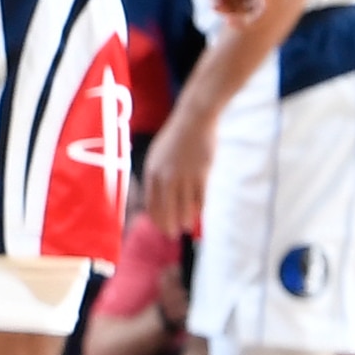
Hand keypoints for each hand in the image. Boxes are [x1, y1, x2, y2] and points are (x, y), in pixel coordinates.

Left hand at [137, 99, 217, 237]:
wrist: (193, 120)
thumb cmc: (175, 139)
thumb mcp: (157, 155)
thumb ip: (156, 175)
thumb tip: (156, 198)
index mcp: (152, 171)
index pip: (151, 202)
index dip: (155, 217)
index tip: (159, 226)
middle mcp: (166, 176)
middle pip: (167, 209)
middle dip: (168, 224)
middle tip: (170, 234)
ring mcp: (185, 175)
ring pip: (185, 206)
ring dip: (184, 219)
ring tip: (184, 226)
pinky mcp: (202, 174)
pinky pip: (200, 198)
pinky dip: (198, 208)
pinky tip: (197, 212)